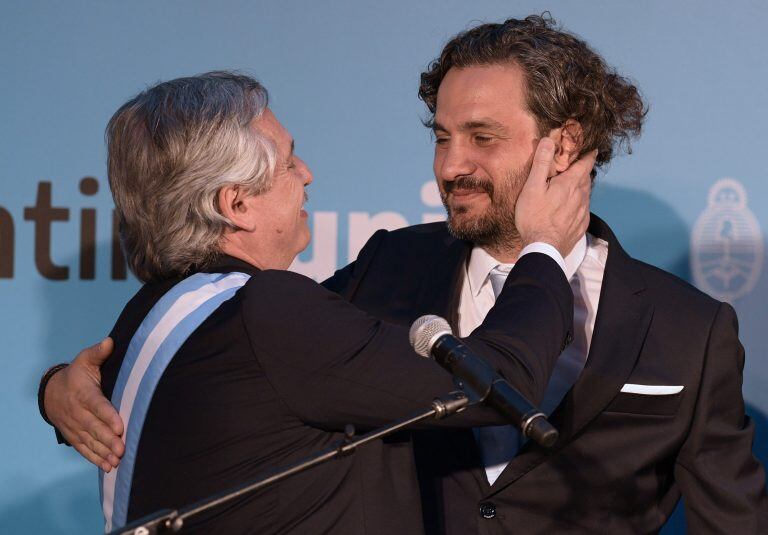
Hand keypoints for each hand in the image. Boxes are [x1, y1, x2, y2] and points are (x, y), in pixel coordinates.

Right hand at [44, 338, 124, 470]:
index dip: (108, 416)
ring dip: (103, 452)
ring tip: (117, 460)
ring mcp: (74, 426)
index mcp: (83, 393)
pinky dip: (95, 458)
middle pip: (94, 427)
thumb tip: (110, 342)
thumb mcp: (85, 361)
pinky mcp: (74, 435)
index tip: (120, 426)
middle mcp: (77, 412)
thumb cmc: (76, 375)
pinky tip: (109, 467)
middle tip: (122, 449)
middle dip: (108, 439)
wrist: (52, 392)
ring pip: (89, 441)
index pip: (97, 406)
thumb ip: (98, 353)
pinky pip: (84, 449)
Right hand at [515, 138, 596, 257]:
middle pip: (586, 178)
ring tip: (575, 185)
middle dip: (584, 170)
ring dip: (582, 187)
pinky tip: (573, 207)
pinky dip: (581, 203)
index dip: (588, 155)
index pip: (584, 165)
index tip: (592, 149)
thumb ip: (542, 163)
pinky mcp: (580, 226)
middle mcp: (580, 197)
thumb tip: (549, 141)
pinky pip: (584, 210)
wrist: (543, 249)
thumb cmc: (534, 217)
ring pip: (586, 194)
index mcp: (569, 185)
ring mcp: (582, 212)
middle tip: (579, 165)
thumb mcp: (532, 187)